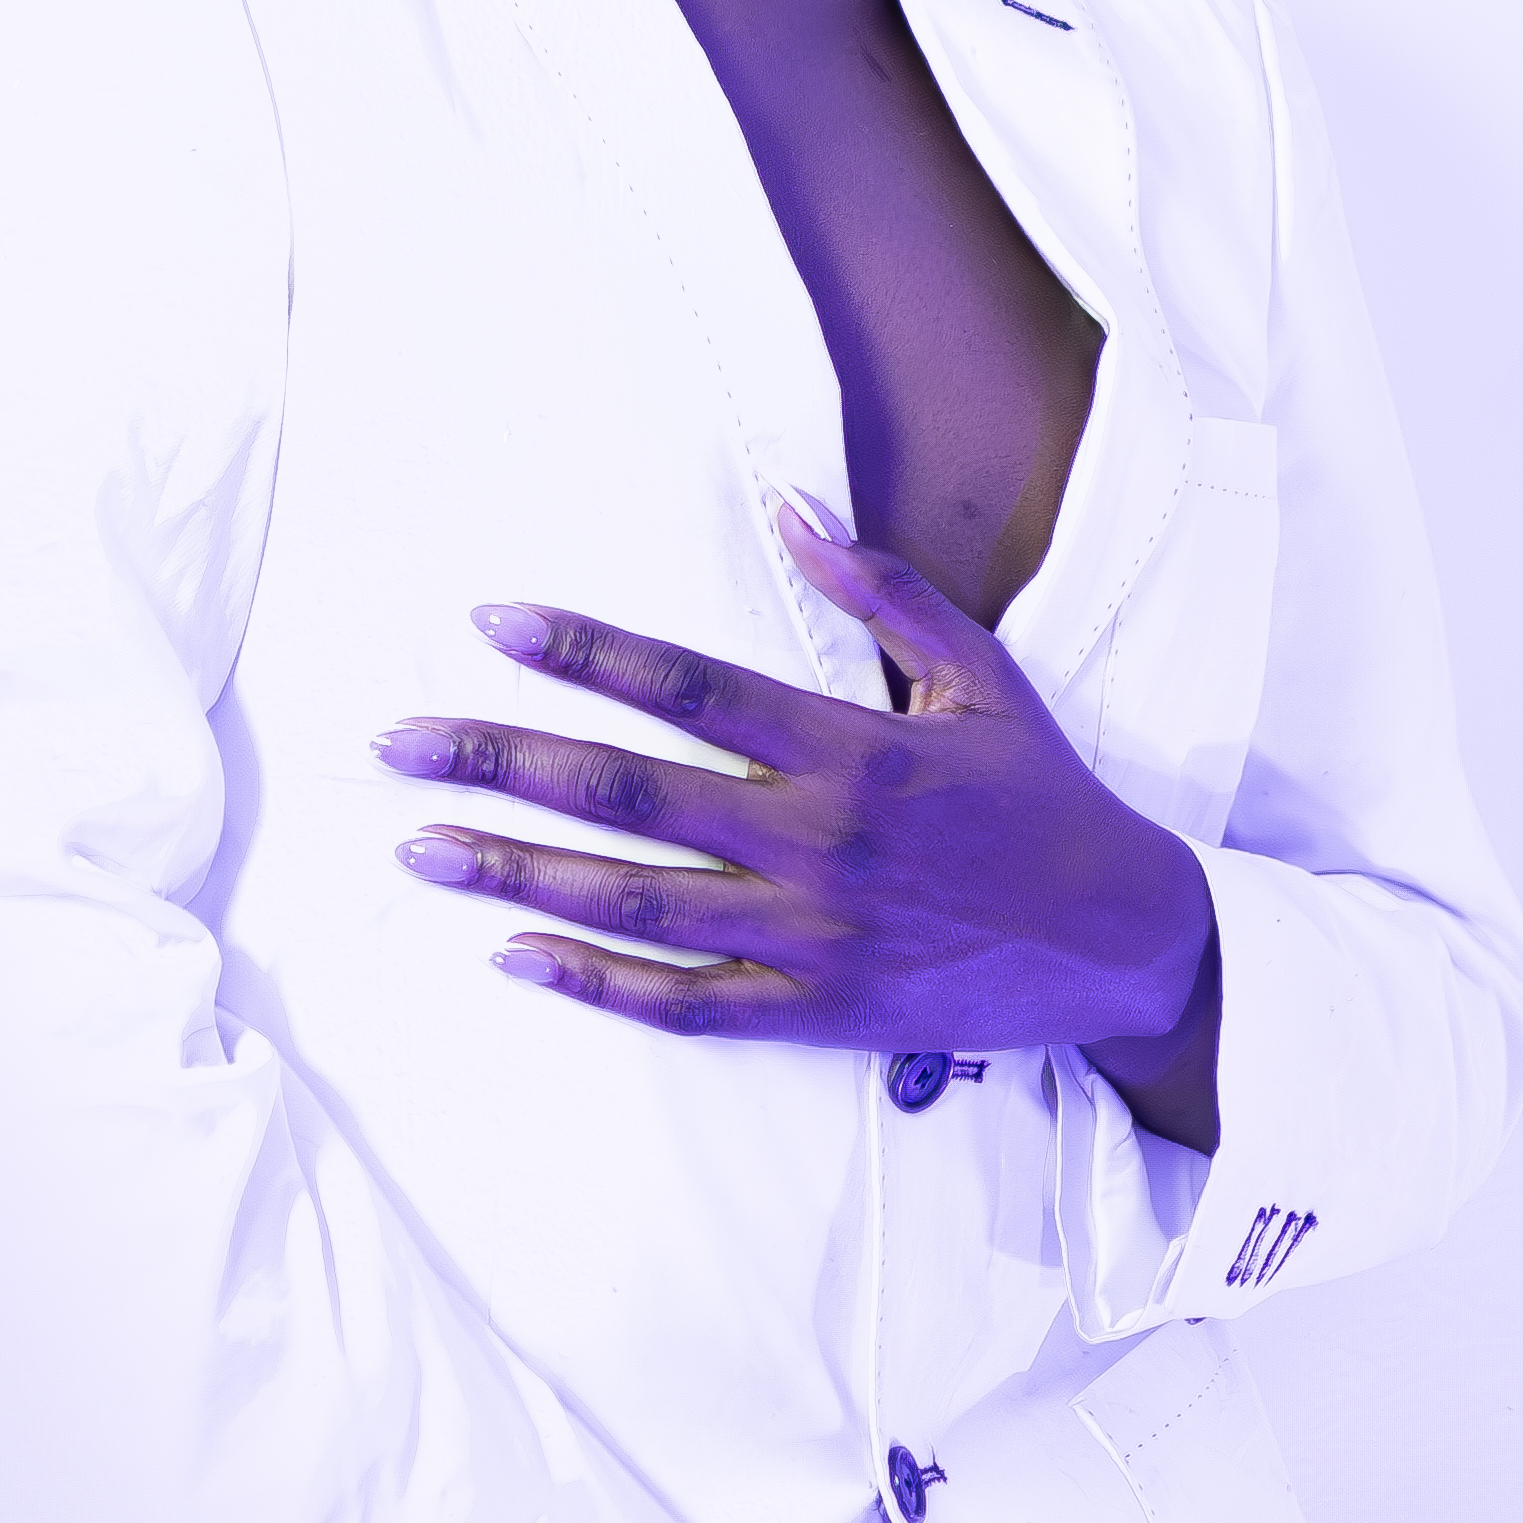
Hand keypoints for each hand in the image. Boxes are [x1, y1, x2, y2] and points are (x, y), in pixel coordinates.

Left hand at [375, 494, 1225, 1146]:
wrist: (1126, 945)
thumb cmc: (1046, 799)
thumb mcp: (981, 677)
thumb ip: (883, 590)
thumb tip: (789, 505)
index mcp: (852, 750)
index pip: (690, 688)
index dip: (586, 652)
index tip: (490, 624)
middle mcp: (818, 843)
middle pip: (631, 795)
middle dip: (500, 762)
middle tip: (395, 744)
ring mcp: (812, 940)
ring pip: (635, 903)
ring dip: (517, 870)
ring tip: (417, 845)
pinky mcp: (819, 1017)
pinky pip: (685, 1008)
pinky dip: (595, 982)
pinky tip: (512, 953)